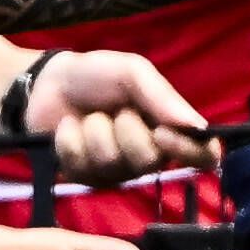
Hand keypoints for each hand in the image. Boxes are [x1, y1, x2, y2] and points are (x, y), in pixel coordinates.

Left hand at [24, 50, 210, 182]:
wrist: (47, 82)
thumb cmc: (97, 75)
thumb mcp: (133, 72)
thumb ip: (163, 97)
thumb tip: (198, 128)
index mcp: (170, 129)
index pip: (203, 156)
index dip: (189, 151)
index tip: (162, 132)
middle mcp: (149, 155)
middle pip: (151, 161)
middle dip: (127, 129)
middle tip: (115, 110)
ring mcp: (116, 171)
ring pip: (113, 163)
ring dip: (94, 131)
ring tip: (88, 116)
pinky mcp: (84, 178)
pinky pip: (81, 166)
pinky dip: (70, 140)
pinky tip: (68, 129)